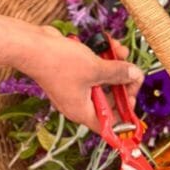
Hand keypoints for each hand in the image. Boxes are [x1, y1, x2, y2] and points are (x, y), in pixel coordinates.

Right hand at [18, 26, 142, 132]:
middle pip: (109, 100)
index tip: (134, 102)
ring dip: (115, 66)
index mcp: (82, 111)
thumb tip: (136, 75)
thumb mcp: (95, 69)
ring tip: (121, 50)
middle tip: (132, 71)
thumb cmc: (59, 63)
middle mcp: (79, 102)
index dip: (125, 117)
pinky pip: (94, 68)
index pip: (109, 125)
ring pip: (103, 80)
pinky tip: (110, 44)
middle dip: (123, 83)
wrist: (33, 45)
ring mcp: (75, 86)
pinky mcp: (72, 71)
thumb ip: (118, 73)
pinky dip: (103, 58)